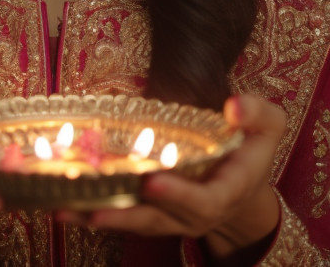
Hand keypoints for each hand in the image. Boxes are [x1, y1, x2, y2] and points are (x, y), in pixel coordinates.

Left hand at [58, 95, 288, 257]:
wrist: (244, 188)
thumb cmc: (252, 149)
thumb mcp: (269, 126)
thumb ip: (258, 113)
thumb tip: (233, 107)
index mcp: (227, 191)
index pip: (205, 201)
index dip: (180, 195)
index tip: (154, 181)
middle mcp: (197, 212)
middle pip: (161, 219)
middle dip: (129, 215)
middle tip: (96, 207)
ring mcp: (172, 217)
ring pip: (135, 222)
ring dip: (100, 218)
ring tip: (64, 210)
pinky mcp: (152, 214)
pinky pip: (122, 217)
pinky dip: (90, 214)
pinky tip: (60, 208)